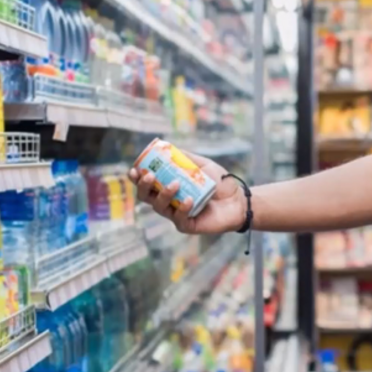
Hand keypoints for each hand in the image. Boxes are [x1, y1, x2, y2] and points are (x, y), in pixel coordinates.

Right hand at [129, 145, 245, 234]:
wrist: (238, 199)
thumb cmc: (220, 183)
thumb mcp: (202, 165)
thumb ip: (186, 157)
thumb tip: (167, 146)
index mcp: (168, 187)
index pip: (146, 184)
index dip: (136, 178)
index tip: (133, 170)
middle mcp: (168, 202)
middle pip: (146, 197)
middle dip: (143, 186)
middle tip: (148, 176)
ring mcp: (176, 214)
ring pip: (159, 207)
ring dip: (163, 194)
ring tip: (175, 184)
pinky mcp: (187, 225)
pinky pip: (178, 218)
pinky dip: (181, 208)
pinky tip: (189, 200)